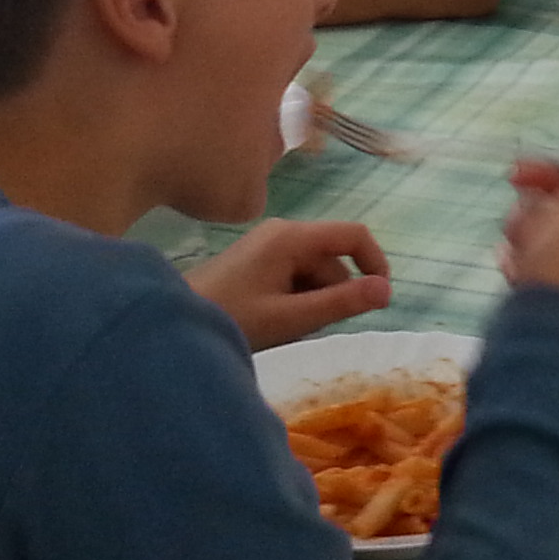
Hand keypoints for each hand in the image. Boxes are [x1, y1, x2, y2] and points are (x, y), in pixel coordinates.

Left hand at [187, 216, 393, 350]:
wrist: (171, 322)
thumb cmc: (231, 319)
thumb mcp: (289, 317)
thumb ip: (339, 303)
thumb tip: (386, 290)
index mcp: (291, 237)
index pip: (353, 235)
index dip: (375, 263)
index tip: (380, 301)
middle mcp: (282, 231)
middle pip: (332, 259)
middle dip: (334, 294)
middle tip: (308, 328)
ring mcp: (268, 245)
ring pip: (314, 271)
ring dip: (313, 301)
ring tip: (284, 327)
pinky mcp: (257, 260)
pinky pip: (295, 275)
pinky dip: (296, 299)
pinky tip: (274, 321)